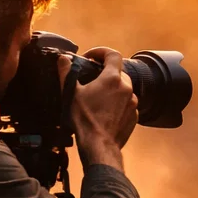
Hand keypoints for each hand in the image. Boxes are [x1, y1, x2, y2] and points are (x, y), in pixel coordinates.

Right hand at [60, 48, 136, 169]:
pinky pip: (127, 103)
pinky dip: (117, 103)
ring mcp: (133, 103)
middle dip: (105, 72)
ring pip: (124, 88)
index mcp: (112, 79)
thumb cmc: (84, 120)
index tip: (90, 57)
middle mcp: (127, 88)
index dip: (101, 52)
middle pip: (118, 71)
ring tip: (97, 98)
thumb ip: (66, 72)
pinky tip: (105, 111)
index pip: (112, 54)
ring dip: (112, 89)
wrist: (99, 146)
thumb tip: (63, 59)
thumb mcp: (70, 94)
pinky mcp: (134, 116)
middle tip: (91, 79)